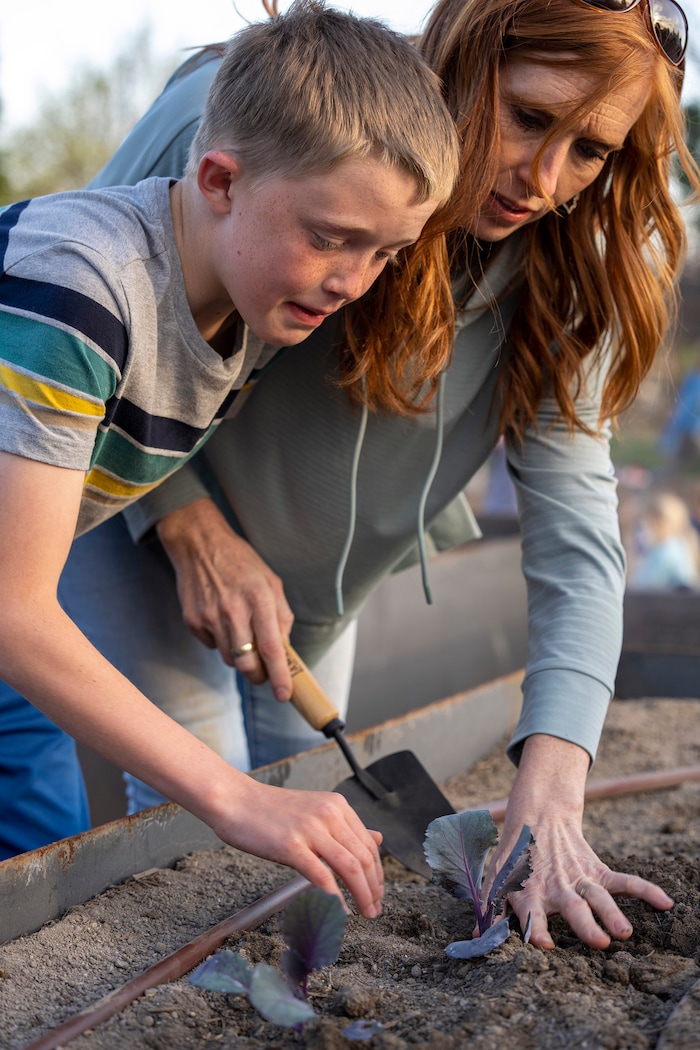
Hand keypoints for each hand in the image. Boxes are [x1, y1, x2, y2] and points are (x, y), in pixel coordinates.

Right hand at [156, 499, 294, 698]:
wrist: (199, 544)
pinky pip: (211, 646)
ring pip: (229, 658)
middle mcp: (234, 610)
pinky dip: (220, 641)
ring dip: (240, 656)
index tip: (284, 695)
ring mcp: (210, 616)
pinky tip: (220, 618)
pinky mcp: (192, 620)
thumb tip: (284, 647)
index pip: (271, 647)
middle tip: (264, 673)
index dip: (280, 675)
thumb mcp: (271, 581)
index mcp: (259, 598)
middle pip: (247, 664)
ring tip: (240, 631)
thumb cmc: (241, 562)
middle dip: (258, 676)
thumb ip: (281, 615)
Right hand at [210, 776, 384, 919]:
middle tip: (374, 909)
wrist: (235, 800)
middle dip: (374, 888)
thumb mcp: (314, 810)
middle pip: (363, 857)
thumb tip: (378, 838)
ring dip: (362, 895)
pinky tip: (341, 913)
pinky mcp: (291, 846)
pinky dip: (336, 898)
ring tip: (365, 913)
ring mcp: (311, 829)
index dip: (378, 871)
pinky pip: (322, 877)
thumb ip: (345, 826)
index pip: (368, 843)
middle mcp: (329, 814)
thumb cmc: (270, 810)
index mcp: (337, 805)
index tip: (378, 891)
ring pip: (350, 867)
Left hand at [481, 735, 673, 949]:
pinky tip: (665, 903)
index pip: (531, 912)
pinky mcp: (597, 870)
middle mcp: (556, 887)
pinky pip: (624, 881)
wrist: (538, 815)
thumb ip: (489, 905)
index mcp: (530, 891)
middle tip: (598, 942)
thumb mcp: (496, 875)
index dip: (535, 928)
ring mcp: (578, 878)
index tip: (542, 943)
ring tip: (624, 932)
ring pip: (599, 897)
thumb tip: (478, 934)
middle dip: (585, 925)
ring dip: (612, 913)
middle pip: (572, 907)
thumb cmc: (515, 855)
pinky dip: (645, 890)